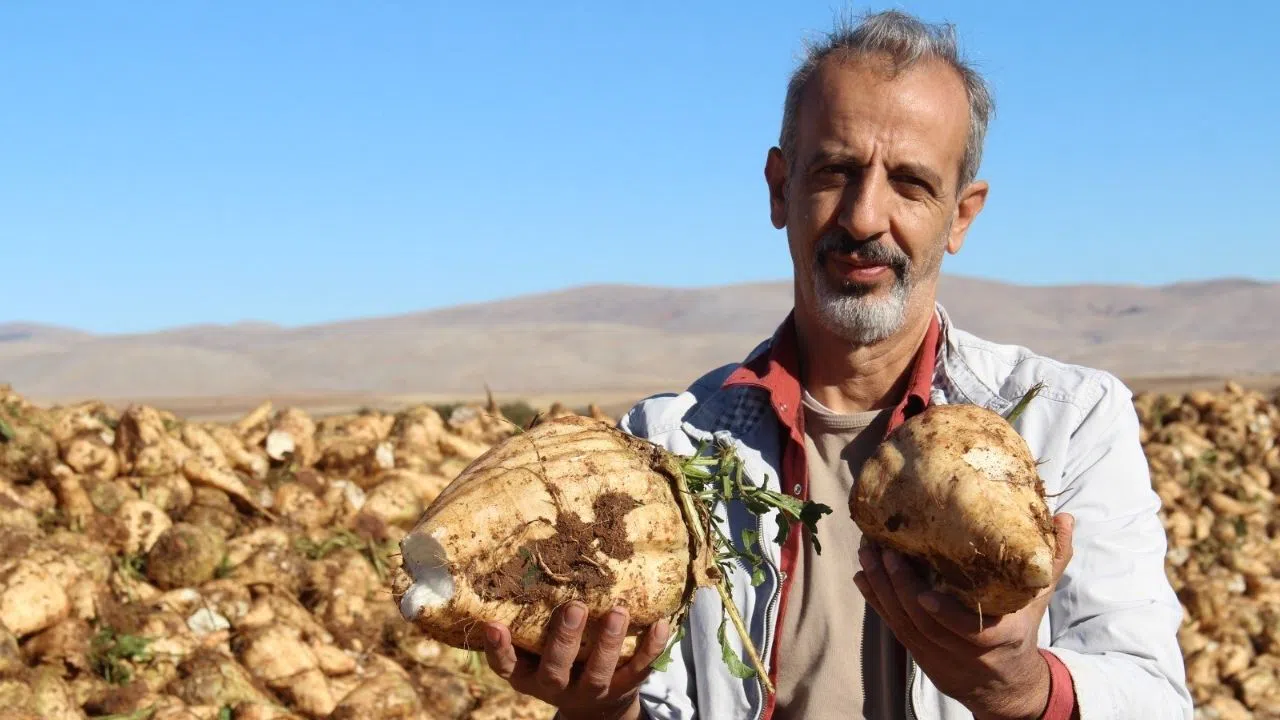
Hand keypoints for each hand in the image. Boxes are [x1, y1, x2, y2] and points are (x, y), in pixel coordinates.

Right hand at [481, 600, 670, 719]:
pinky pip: (639, 671)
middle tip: (576, 607)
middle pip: (555, 670)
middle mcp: (556, 686)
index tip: (493, 624)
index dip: (498, 648)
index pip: (506, 665)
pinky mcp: (622, 689)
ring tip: (617, 612)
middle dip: (565, 639)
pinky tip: (660, 623)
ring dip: (609, 642)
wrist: (594, 707)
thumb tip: (525, 560)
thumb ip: (529, 619)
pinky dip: (650, 648)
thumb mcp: (535, 649)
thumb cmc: (558, 661)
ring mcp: (590, 691)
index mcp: (528, 674)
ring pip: (598, 672)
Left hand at [853, 513, 1074, 719]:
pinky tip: (864, 576)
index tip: (924, 596)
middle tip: (883, 551)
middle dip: (899, 587)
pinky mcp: (919, 654)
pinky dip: (876, 602)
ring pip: (903, 625)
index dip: (944, 616)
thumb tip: (1066, 518)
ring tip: (868, 554)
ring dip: (882, 589)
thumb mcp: (1039, 597)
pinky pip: (894, 628)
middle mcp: (964, 652)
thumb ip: (1054, 559)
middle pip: (924, 624)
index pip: (967, 632)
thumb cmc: (1022, 629)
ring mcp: (937, 655)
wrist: (1006, 685)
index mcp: (998, 637)